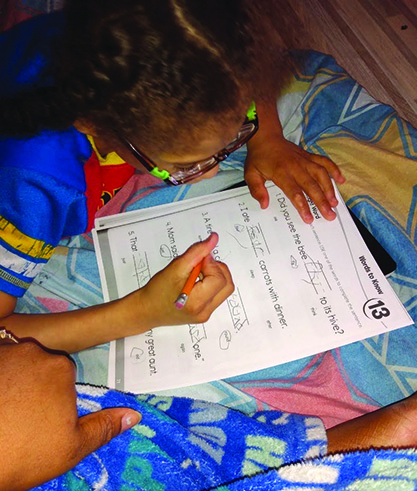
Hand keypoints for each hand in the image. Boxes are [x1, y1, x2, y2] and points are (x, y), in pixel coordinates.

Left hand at [0, 341, 140, 490]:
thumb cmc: (24, 454)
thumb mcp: (72, 448)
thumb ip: (104, 427)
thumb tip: (134, 415)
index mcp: (61, 368)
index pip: (62, 374)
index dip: (52, 396)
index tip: (39, 418)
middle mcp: (33, 351)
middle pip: (36, 363)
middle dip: (30, 384)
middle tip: (16, 416)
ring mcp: (4, 353)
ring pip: (12, 362)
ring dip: (8, 379)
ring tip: (1, 409)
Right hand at [133, 233, 233, 328]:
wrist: (147, 310)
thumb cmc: (157, 291)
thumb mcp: (176, 267)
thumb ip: (196, 252)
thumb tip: (212, 240)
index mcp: (197, 302)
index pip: (219, 279)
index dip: (211, 264)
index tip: (199, 260)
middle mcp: (204, 311)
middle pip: (227, 285)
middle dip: (217, 269)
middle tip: (200, 264)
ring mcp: (206, 314)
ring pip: (224, 289)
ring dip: (215, 276)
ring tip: (197, 273)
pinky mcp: (205, 313)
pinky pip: (217, 294)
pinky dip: (211, 284)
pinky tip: (197, 281)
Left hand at [244, 135, 344, 222]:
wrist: (266, 137)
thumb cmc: (258, 158)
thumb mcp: (251, 174)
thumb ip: (256, 190)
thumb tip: (264, 205)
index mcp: (281, 172)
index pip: (294, 192)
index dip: (302, 206)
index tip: (309, 218)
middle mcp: (296, 166)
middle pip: (311, 186)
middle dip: (321, 202)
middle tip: (329, 216)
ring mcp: (305, 160)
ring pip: (321, 174)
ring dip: (329, 189)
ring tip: (335, 203)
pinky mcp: (310, 156)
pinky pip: (325, 161)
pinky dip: (334, 169)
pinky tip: (341, 180)